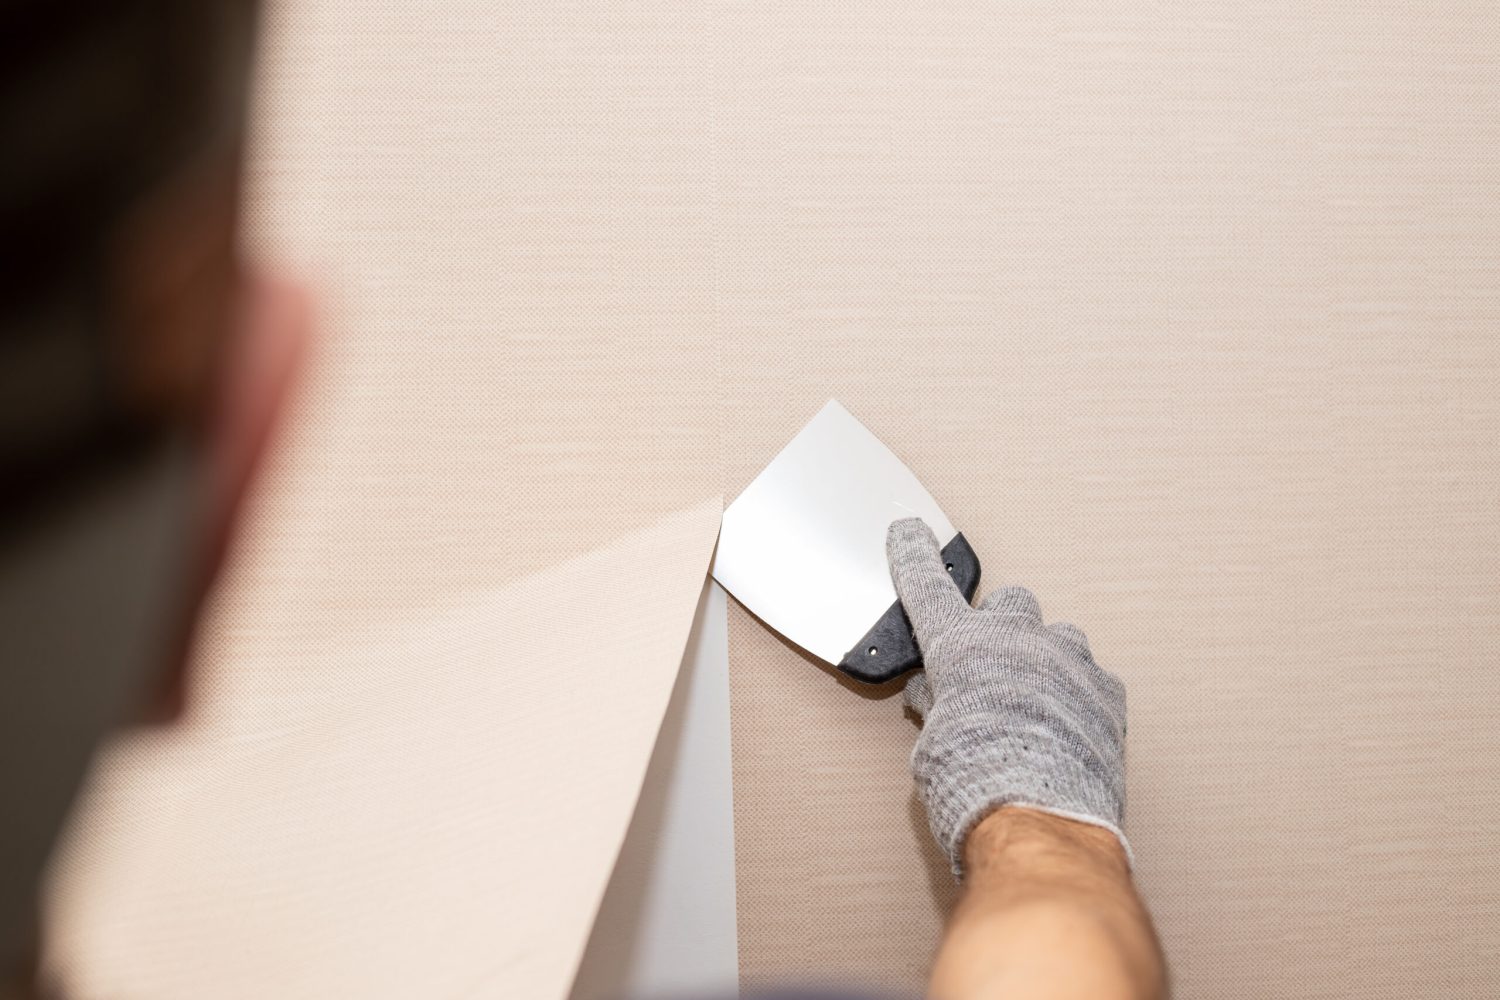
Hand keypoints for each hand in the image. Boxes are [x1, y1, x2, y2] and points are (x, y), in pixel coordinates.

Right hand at [887, 518, 1128, 875]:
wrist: (1040, 819)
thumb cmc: (976, 784)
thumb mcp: (934, 743)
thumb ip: (937, 707)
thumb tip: (935, 697)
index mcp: (961, 646)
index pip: (928, 587)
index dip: (915, 557)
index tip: (911, 533)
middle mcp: (1016, 641)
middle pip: (1010, 604)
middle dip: (1000, 628)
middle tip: (990, 667)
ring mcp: (1068, 661)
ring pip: (1058, 637)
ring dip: (1045, 659)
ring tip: (1036, 703)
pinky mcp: (1107, 692)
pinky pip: (1091, 676)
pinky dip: (1078, 693)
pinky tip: (1067, 725)